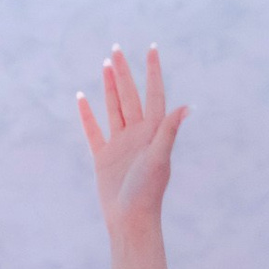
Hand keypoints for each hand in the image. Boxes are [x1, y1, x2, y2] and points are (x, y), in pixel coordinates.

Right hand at [79, 46, 188, 239]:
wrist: (130, 219)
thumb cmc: (148, 192)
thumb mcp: (159, 158)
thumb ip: (169, 131)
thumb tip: (186, 107)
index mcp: (153, 132)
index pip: (154, 94)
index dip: (153, 72)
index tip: (151, 49)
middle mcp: (137, 134)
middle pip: (130, 96)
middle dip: (124, 73)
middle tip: (116, 49)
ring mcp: (120, 144)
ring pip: (114, 108)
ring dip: (110, 87)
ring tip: (106, 65)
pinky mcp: (104, 157)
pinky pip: (94, 131)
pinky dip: (87, 115)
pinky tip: (82, 98)